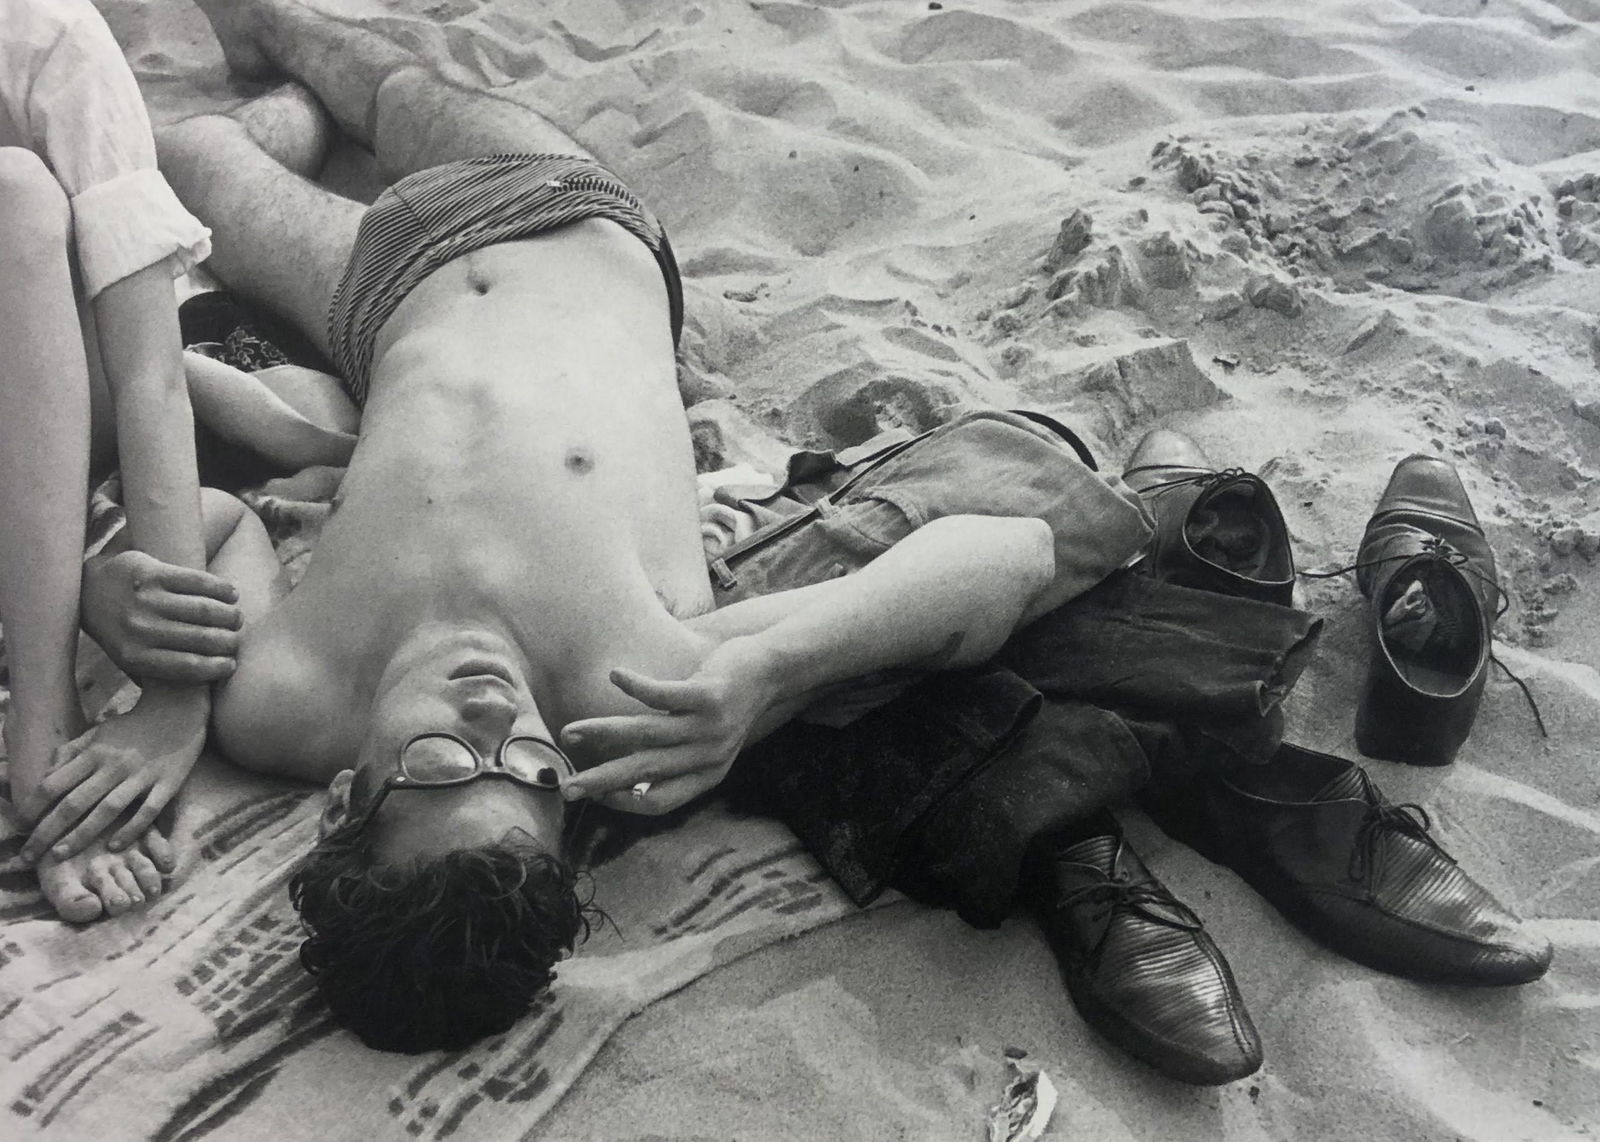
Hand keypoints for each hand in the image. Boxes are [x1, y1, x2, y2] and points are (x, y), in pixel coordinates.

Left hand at [20, 691, 207, 861]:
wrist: (178, 709)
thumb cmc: (134, 725)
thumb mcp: (98, 732)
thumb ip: (71, 753)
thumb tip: (45, 775)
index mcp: (94, 753)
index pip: (54, 784)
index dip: (32, 808)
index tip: (19, 828)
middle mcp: (114, 765)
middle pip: (74, 802)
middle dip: (48, 831)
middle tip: (30, 856)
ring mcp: (142, 775)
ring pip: (108, 810)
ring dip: (82, 834)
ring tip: (61, 854)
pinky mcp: (168, 782)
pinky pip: (148, 810)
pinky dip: (131, 829)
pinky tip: (115, 846)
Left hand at [82, 550, 239, 682]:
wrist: (90, 589)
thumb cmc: (120, 630)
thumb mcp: (128, 658)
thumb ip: (156, 674)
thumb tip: (194, 698)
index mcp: (135, 656)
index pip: (190, 667)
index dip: (219, 667)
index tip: (232, 665)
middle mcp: (139, 628)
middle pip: (202, 638)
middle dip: (229, 641)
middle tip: (236, 640)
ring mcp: (145, 599)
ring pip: (204, 609)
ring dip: (229, 615)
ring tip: (236, 618)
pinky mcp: (151, 573)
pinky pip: (198, 581)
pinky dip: (222, 589)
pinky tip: (232, 594)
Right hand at [559, 640, 774, 814]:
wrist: (776, 670)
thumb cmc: (733, 705)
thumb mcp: (712, 742)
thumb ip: (679, 759)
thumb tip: (631, 774)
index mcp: (708, 773)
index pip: (660, 801)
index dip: (624, 803)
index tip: (593, 797)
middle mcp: (708, 755)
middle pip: (645, 774)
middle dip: (601, 782)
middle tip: (567, 788)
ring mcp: (709, 726)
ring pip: (647, 734)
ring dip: (604, 733)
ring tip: (571, 732)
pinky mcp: (709, 695)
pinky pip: (663, 694)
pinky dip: (635, 686)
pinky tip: (614, 675)